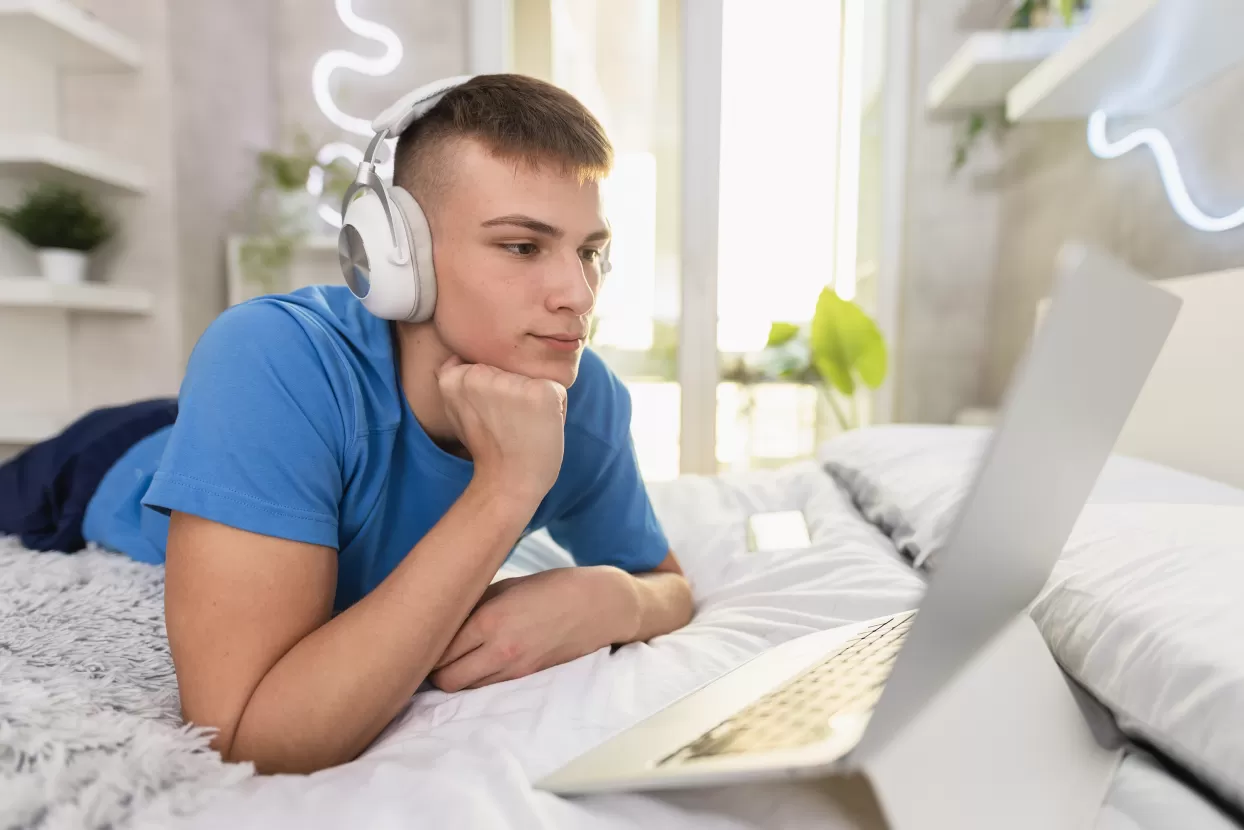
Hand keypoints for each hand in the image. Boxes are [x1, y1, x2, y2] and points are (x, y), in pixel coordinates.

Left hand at [429, 567, 636, 692]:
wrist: (598, 606)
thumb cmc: (550, 587)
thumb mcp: (505, 586)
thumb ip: (473, 605)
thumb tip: (441, 618)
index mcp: (489, 620)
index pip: (438, 649)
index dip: (423, 644)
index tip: (417, 635)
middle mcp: (499, 650)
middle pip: (445, 680)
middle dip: (432, 670)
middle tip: (431, 651)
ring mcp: (514, 669)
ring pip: (465, 688)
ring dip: (454, 676)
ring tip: (451, 657)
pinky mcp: (526, 678)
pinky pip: (487, 686)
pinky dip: (475, 678)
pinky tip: (476, 662)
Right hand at [436, 356, 567, 500]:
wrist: (507, 483)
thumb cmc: (488, 448)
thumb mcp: (456, 409)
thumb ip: (455, 378)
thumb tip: (456, 356)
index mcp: (456, 375)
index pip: (487, 362)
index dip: (492, 389)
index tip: (488, 414)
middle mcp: (481, 373)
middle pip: (512, 367)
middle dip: (515, 390)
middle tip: (506, 422)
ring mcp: (513, 382)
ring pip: (534, 377)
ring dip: (534, 399)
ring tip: (522, 425)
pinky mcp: (542, 392)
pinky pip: (557, 390)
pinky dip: (557, 410)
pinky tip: (539, 428)